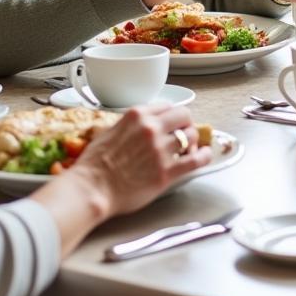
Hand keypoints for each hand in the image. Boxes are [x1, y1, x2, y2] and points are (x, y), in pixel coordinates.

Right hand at [73, 103, 211, 216]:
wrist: (91, 189)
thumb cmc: (94, 165)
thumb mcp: (109, 131)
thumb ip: (130, 125)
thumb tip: (142, 127)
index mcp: (137, 115)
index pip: (167, 106)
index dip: (172, 115)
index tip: (173, 122)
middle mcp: (151, 128)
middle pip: (183, 116)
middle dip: (186, 124)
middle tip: (184, 132)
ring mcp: (161, 150)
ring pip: (191, 135)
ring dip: (193, 141)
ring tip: (190, 148)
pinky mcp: (167, 172)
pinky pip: (196, 160)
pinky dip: (204, 156)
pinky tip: (205, 155)